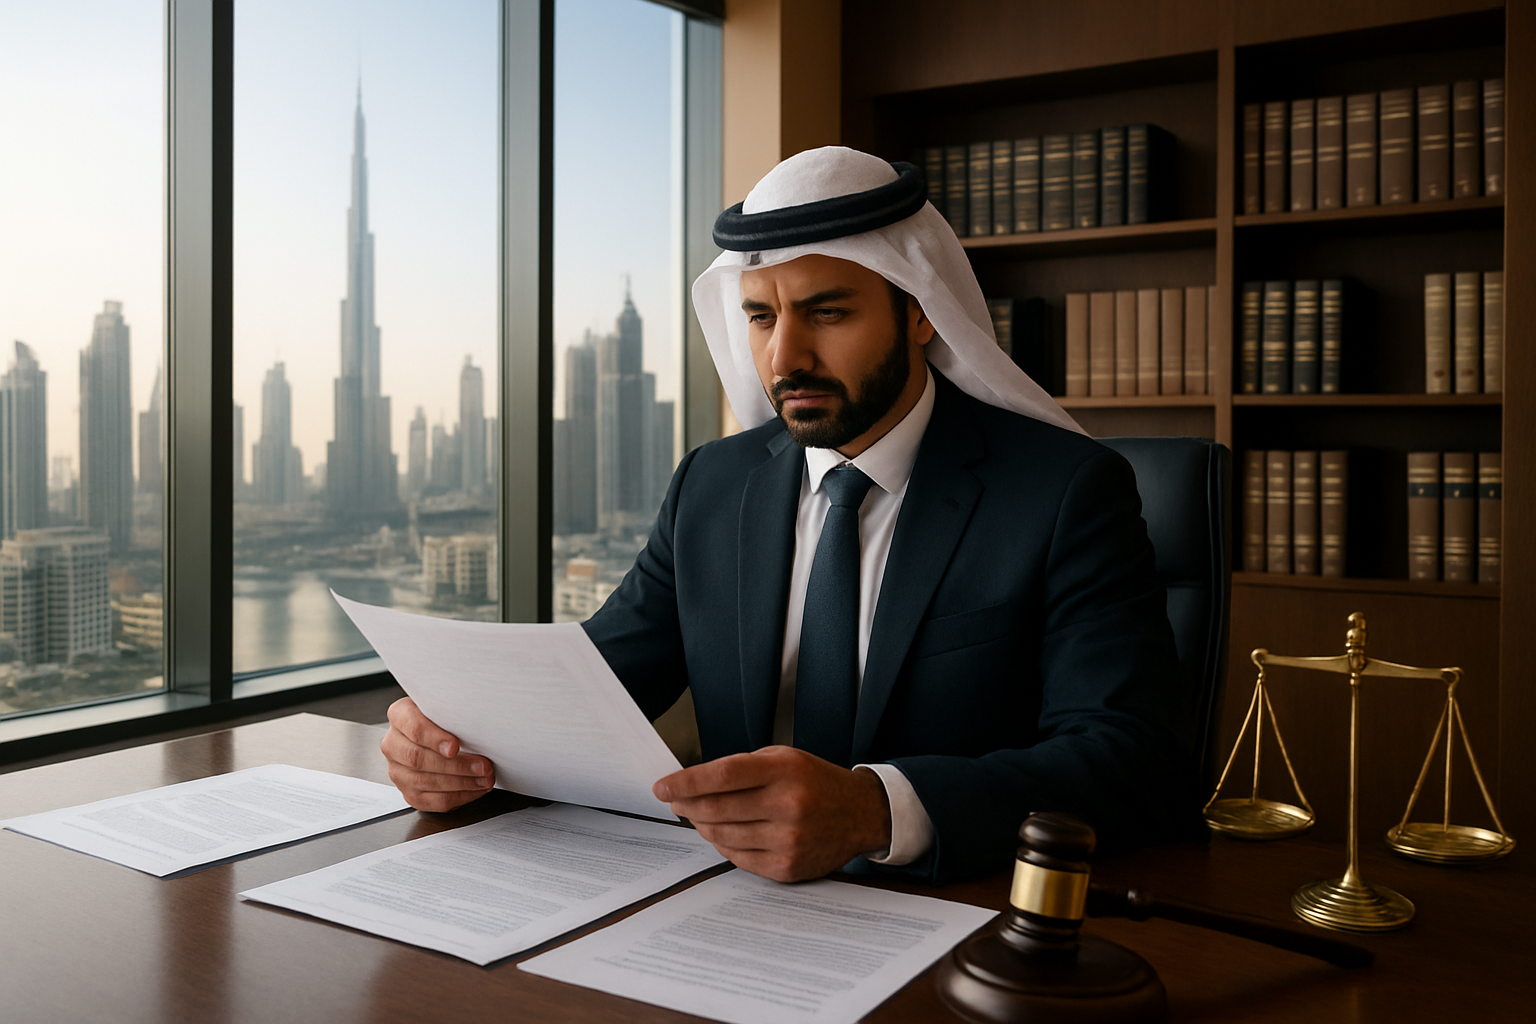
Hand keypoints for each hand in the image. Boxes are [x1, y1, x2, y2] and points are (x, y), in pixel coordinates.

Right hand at [380, 697, 494, 811]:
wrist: (439, 732)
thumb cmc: (445, 718)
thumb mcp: (447, 706)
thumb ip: (453, 712)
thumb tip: (476, 725)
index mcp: (400, 716)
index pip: (414, 728)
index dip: (434, 739)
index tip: (455, 746)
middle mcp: (393, 744)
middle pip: (418, 759)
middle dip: (456, 765)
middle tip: (482, 766)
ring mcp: (398, 771)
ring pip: (425, 782)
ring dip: (461, 782)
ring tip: (484, 778)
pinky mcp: (409, 792)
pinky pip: (431, 801)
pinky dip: (458, 796)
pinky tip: (475, 789)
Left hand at [652, 746, 891, 881]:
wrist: (860, 813)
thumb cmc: (815, 782)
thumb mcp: (784, 758)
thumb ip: (741, 768)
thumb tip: (691, 784)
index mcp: (785, 770)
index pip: (723, 775)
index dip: (687, 781)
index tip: (662, 785)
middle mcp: (788, 805)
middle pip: (717, 809)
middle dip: (687, 805)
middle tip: (675, 800)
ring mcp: (788, 840)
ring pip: (723, 836)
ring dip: (703, 825)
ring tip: (701, 814)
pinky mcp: (788, 867)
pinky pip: (738, 858)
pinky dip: (723, 844)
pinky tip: (724, 832)